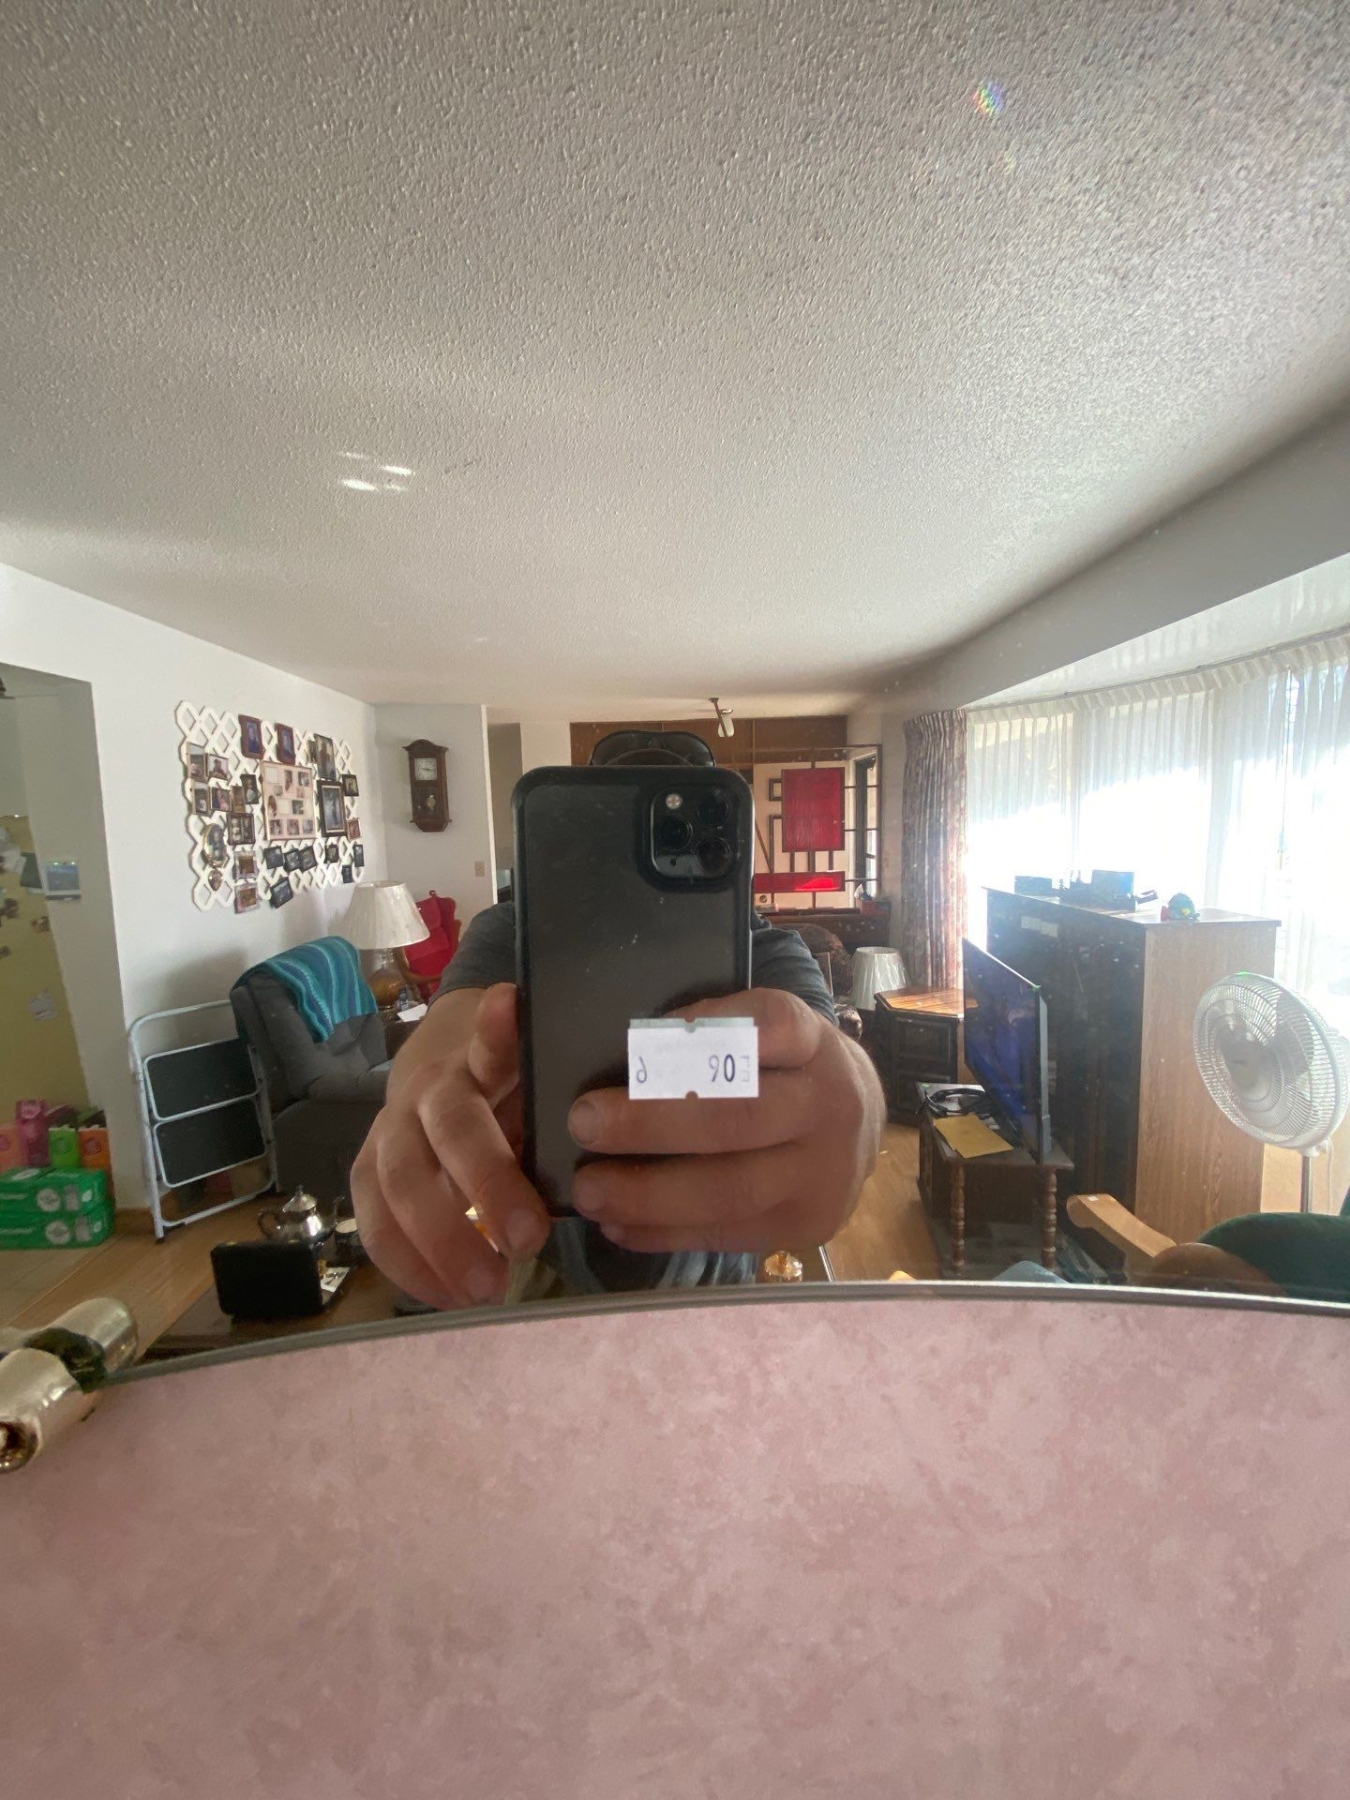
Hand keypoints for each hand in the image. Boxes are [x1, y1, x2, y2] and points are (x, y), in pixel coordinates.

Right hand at [350, 984, 550, 1307]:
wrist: (438, 1063)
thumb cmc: (506, 1083)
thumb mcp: (535, 1078)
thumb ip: (558, 1101)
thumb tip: (606, 1143)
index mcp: (481, 1057)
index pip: (492, 1038)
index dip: (498, 1027)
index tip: (509, 1008)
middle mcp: (430, 1086)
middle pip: (448, 1127)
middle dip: (486, 1185)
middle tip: (528, 1240)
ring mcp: (390, 1126)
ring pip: (398, 1179)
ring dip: (441, 1240)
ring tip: (487, 1288)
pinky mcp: (367, 1168)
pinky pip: (374, 1219)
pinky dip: (408, 1264)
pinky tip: (448, 1297)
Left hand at [566, 989, 884, 1253]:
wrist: (859, 1129)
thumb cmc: (786, 1072)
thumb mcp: (770, 1036)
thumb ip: (715, 1036)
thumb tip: (622, 1058)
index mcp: (815, 1042)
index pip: (770, 1024)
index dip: (702, 1028)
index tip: (636, 1038)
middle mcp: (831, 1106)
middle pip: (738, 1116)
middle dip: (651, 1121)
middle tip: (584, 1121)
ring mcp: (826, 1173)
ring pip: (731, 1189)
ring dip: (649, 1193)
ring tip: (590, 1190)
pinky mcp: (809, 1226)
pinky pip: (728, 1234)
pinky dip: (664, 1232)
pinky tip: (617, 1224)